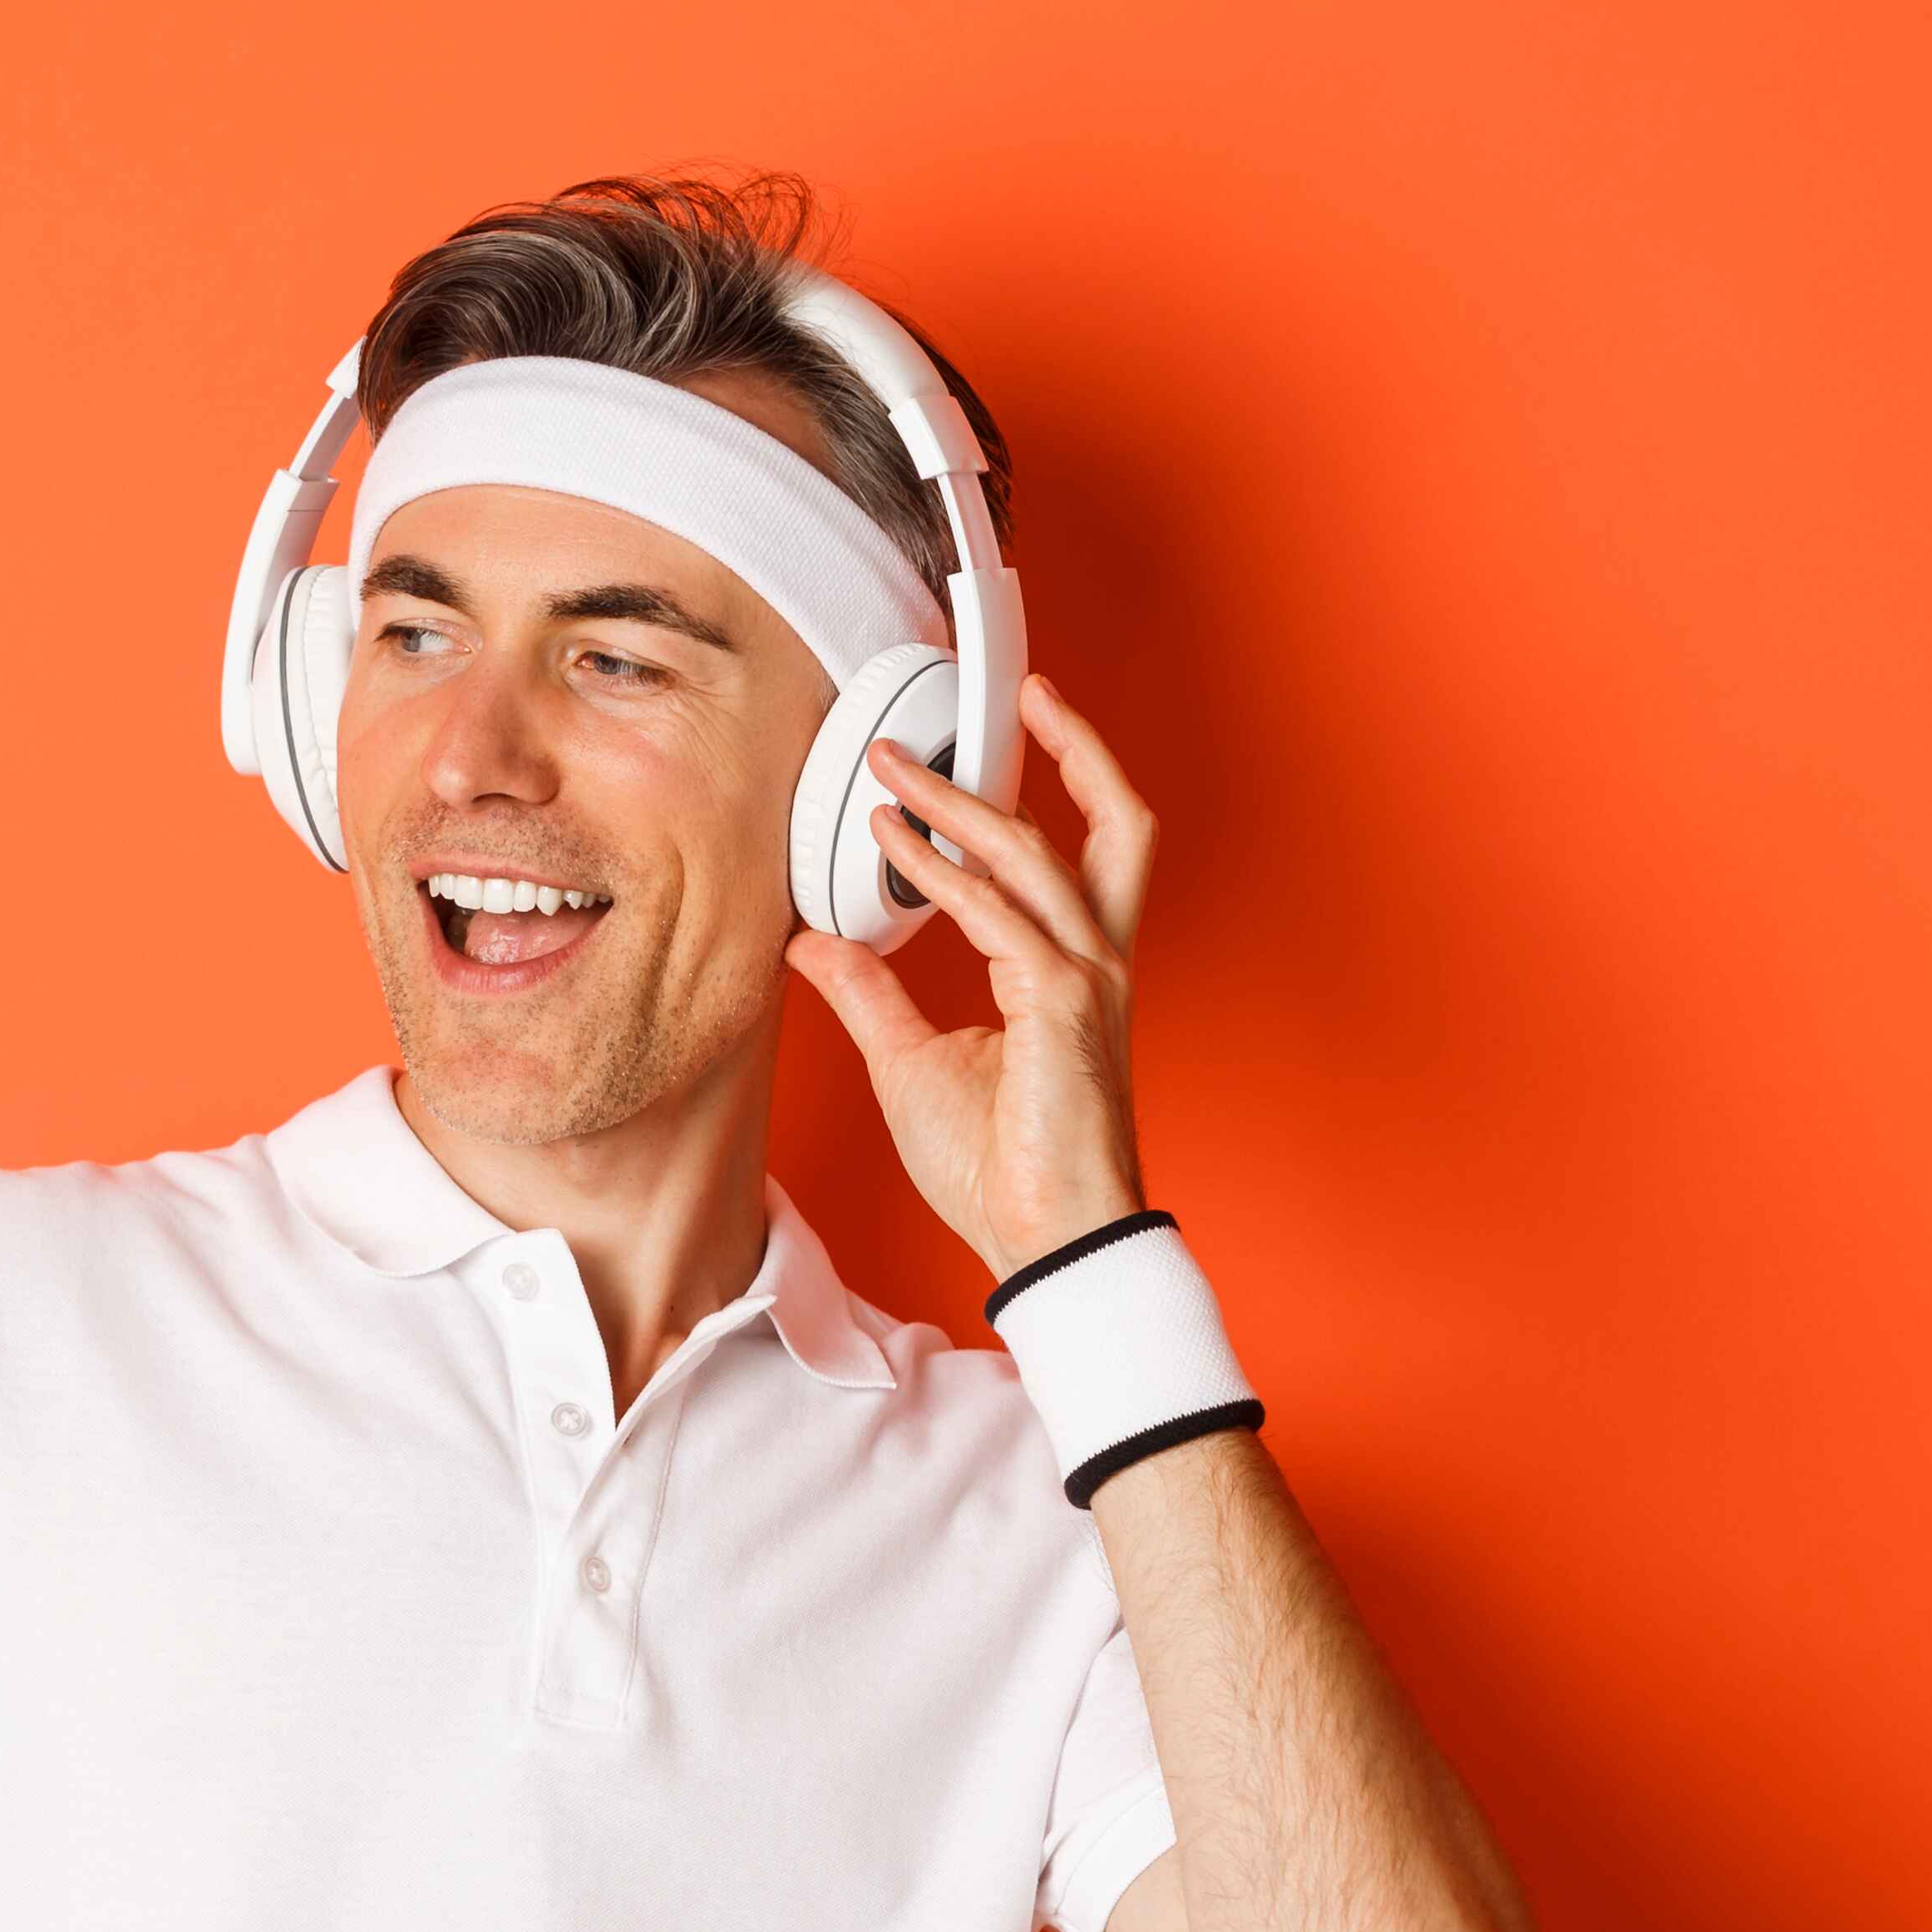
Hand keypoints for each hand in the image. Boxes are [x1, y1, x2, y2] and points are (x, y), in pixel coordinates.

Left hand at [790, 676, 1166, 1273]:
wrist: (1042, 1237)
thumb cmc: (1000, 1165)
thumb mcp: (909, 1061)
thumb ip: (870, 993)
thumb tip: (819, 940)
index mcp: (1073, 970)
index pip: (1076, 855)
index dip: (1046, 790)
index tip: (989, 748)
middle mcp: (1094, 961)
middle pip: (1112, 826)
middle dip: (1073, 750)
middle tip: (1018, 693)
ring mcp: (1088, 980)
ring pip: (1038, 857)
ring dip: (962, 805)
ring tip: (896, 772)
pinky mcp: (1063, 1005)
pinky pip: (1002, 920)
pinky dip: (946, 878)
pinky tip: (892, 851)